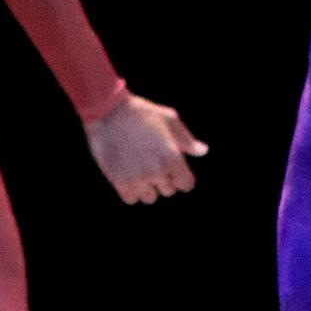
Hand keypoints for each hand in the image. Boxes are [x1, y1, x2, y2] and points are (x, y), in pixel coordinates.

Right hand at [84, 91, 207, 203]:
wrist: (108, 111)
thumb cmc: (141, 112)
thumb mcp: (169, 119)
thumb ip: (186, 139)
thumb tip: (202, 151)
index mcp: (172, 157)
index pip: (186, 185)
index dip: (180, 177)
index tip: (172, 169)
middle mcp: (157, 171)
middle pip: (168, 191)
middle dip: (163, 180)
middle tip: (151, 163)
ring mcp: (138, 178)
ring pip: (149, 197)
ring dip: (146, 187)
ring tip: (138, 169)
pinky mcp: (119, 181)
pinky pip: (131, 199)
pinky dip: (130, 191)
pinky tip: (127, 176)